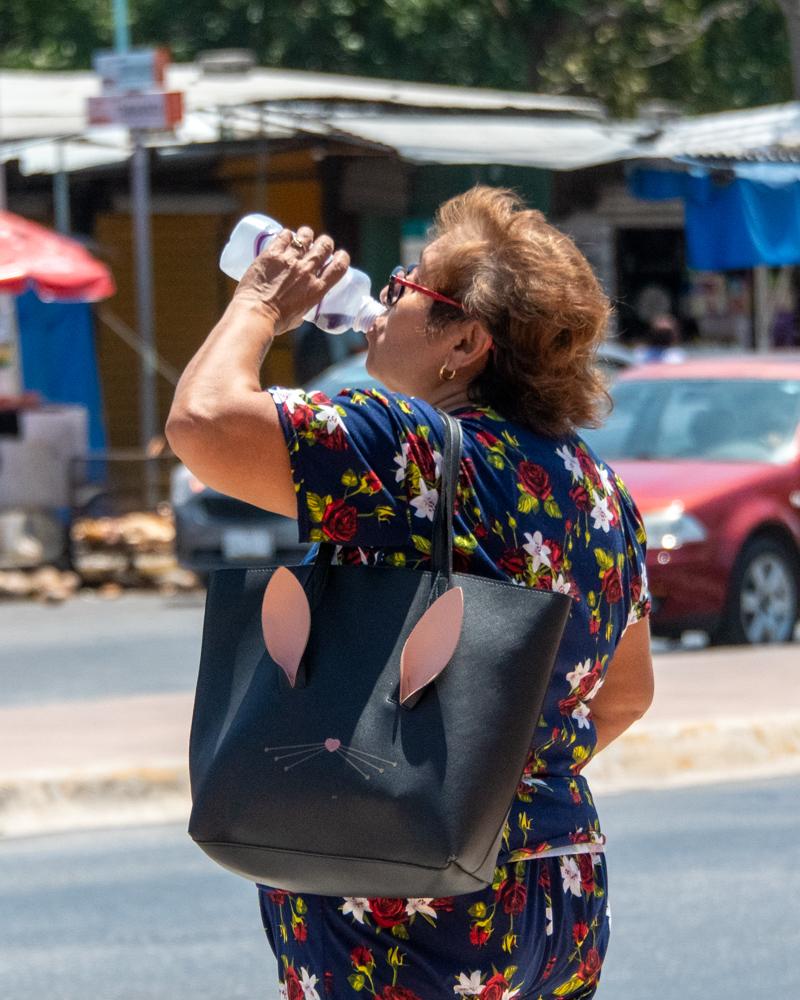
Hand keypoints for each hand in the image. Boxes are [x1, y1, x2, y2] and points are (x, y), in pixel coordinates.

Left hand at [232, 226, 349, 334]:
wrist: (255, 315)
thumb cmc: (275, 322)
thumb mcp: (298, 317)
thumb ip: (303, 306)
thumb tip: (299, 304)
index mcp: (316, 290)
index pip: (338, 267)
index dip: (342, 258)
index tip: (339, 255)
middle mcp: (306, 272)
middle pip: (324, 246)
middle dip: (325, 243)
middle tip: (319, 245)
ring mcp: (289, 261)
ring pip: (306, 236)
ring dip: (306, 235)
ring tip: (302, 238)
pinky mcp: (272, 254)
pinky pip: (284, 235)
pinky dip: (287, 235)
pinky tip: (284, 238)